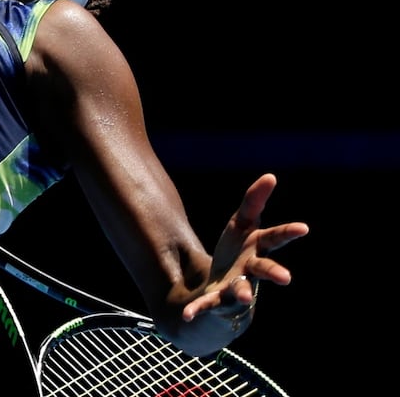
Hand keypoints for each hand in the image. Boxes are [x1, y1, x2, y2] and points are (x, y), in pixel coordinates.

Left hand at [182, 173, 309, 327]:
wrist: (226, 290)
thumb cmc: (239, 251)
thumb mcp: (241, 223)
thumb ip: (253, 201)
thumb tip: (271, 176)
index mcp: (258, 249)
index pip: (274, 238)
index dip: (288, 232)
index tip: (303, 228)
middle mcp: (251, 270)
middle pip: (263, 270)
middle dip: (274, 272)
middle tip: (285, 278)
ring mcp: (236, 287)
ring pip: (241, 290)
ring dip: (242, 293)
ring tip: (243, 297)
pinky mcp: (217, 301)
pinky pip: (207, 305)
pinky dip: (197, 309)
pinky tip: (186, 313)